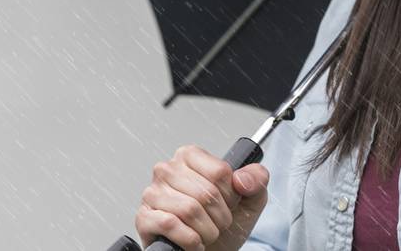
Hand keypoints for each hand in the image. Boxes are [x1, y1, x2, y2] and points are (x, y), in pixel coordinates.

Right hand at [134, 144, 269, 250]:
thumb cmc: (223, 223)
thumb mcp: (249, 198)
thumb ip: (256, 178)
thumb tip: (242, 179)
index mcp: (190, 157)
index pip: (220, 172)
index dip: (231, 195)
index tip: (229, 203)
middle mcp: (167, 170)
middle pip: (206, 193)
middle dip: (220, 217)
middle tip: (218, 223)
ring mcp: (153, 193)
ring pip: (189, 210)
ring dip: (206, 231)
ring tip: (205, 233)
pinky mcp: (144, 217)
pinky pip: (169, 224)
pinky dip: (189, 239)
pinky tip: (193, 242)